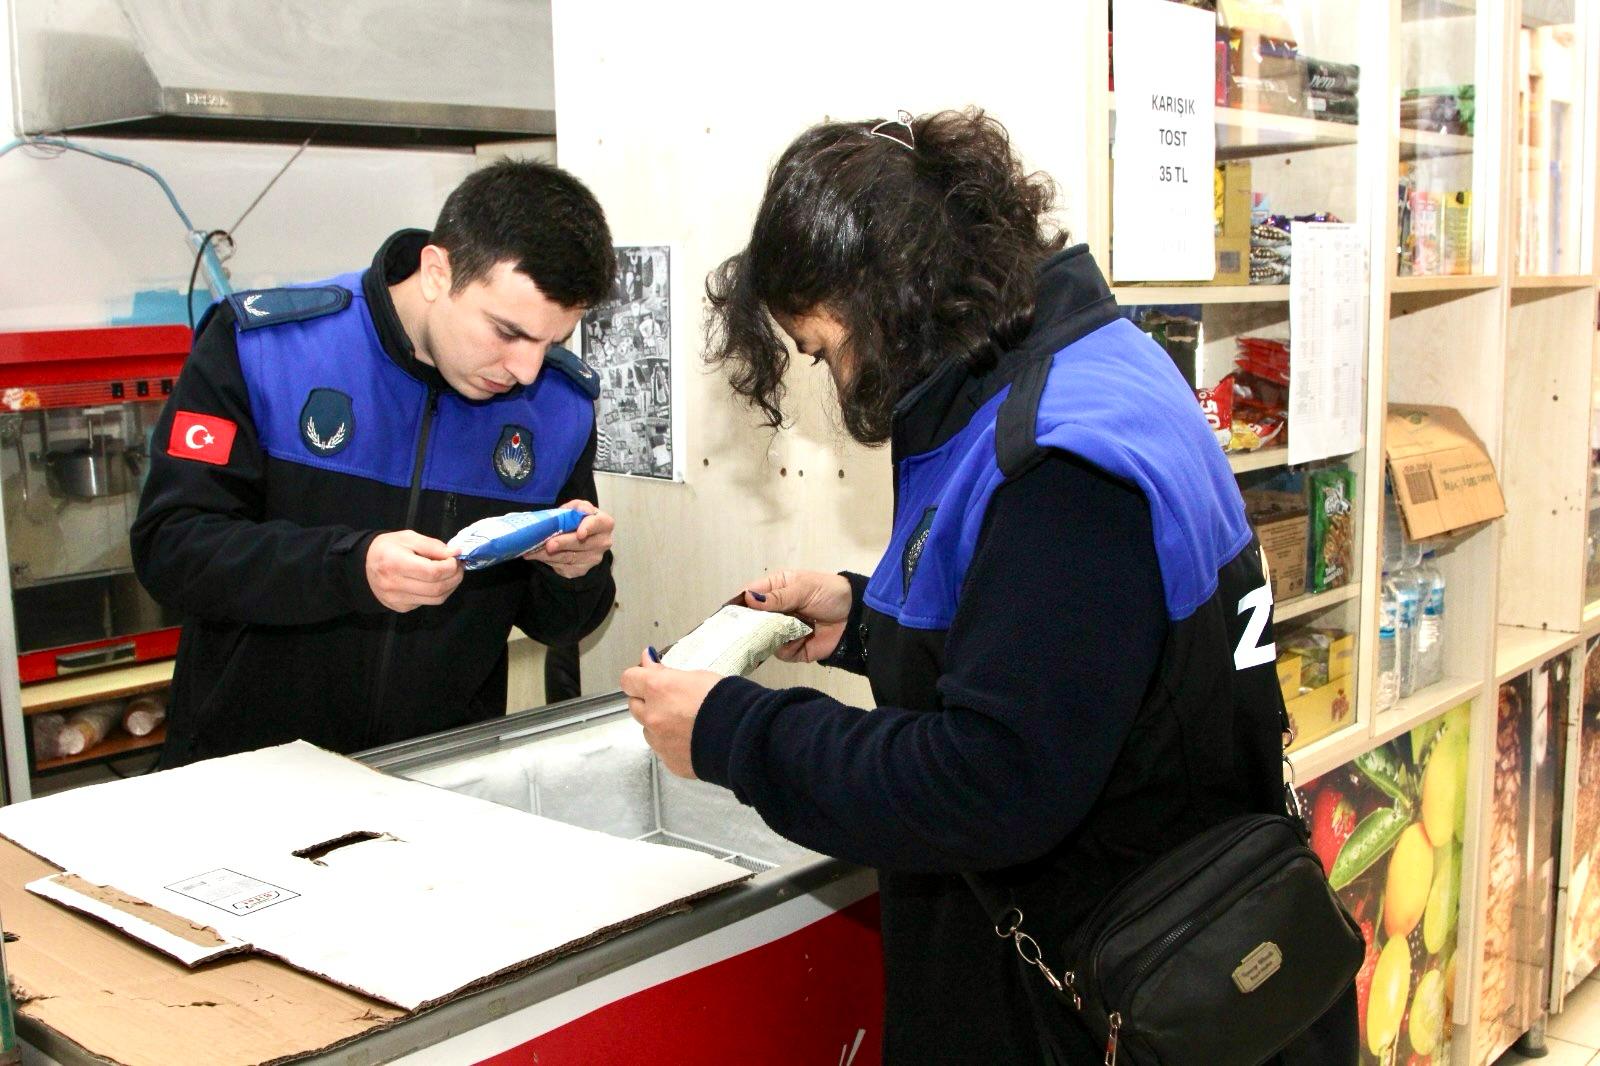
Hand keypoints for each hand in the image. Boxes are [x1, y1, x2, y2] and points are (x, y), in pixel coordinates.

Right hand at [366, 530, 463, 611]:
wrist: (364, 566)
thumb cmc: (388, 548)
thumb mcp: (409, 538)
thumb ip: (433, 546)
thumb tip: (455, 553)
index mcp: (395, 564)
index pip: (432, 573)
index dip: (450, 567)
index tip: (454, 559)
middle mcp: (394, 585)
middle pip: (437, 588)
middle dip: (454, 577)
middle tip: (458, 567)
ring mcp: (397, 599)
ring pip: (435, 599)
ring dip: (450, 587)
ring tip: (451, 575)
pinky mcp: (400, 607)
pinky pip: (426, 603)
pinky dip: (437, 593)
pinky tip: (434, 582)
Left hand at [525, 499, 613, 578]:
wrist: (577, 537)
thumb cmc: (576, 519)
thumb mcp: (576, 508)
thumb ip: (578, 507)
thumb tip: (582, 510)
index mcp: (604, 523)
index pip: (598, 524)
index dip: (588, 528)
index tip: (580, 534)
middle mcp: (603, 542)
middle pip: (581, 544)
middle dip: (563, 544)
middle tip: (549, 545)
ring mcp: (593, 559)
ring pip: (569, 558)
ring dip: (549, 555)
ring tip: (533, 551)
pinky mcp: (581, 570)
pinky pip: (563, 567)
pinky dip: (548, 561)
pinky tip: (537, 556)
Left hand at [622, 648, 721, 778]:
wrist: (745, 736)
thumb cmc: (727, 701)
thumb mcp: (697, 676)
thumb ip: (666, 672)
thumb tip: (648, 661)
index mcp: (658, 689)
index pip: (628, 679)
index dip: (637, 677)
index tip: (647, 676)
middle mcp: (653, 716)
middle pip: (634, 705)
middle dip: (647, 701)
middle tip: (670, 698)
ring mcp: (660, 742)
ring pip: (648, 730)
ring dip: (659, 724)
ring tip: (686, 722)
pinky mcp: (670, 762)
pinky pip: (663, 750)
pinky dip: (672, 743)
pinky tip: (692, 739)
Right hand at [738, 569, 852, 662]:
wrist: (856, 616)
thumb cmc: (830, 594)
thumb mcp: (804, 588)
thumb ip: (778, 596)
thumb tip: (749, 599)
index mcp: (776, 590)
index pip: (749, 596)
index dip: (739, 604)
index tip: (729, 614)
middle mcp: (776, 611)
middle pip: (752, 621)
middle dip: (752, 625)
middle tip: (753, 627)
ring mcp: (784, 632)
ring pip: (763, 639)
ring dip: (772, 636)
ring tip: (785, 630)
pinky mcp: (794, 649)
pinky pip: (781, 652)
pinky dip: (789, 647)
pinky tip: (801, 639)